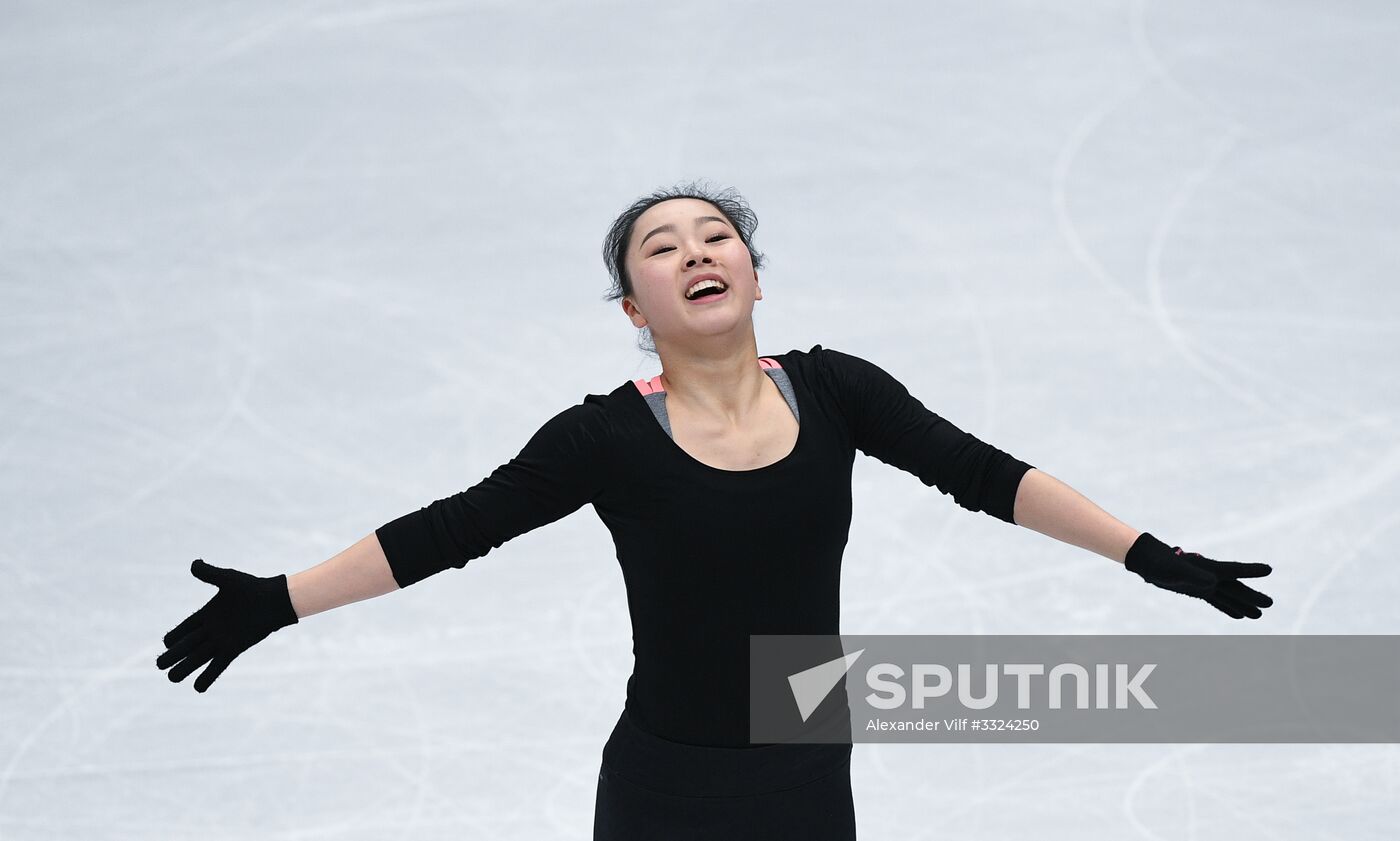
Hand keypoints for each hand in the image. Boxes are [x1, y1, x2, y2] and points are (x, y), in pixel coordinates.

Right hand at [157, 559, 298, 691]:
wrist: (276, 600)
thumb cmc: (253, 588)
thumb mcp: (227, 579)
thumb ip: (209, 573)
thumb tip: (194, 564)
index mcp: (208, 614)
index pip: (185, 628)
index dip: (174, 636)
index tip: (166, 643)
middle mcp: (213, 630)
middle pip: (187, 645)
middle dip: (173, 655)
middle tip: (160, 665)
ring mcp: (222, 640)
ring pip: (198, 658)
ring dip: (185, 668)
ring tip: (171, 678)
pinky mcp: (234, 648)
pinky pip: (217, 665)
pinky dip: (207, 676)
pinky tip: (197, 688)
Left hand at [1125, 532, 1273, 618]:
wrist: (1148, 562)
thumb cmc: (1160, 563)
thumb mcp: (1175, 571)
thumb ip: (1192, 575)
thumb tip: (1211, 583)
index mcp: (1208, 568)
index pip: (1234, 570)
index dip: (1250, 570)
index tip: (1268, 569)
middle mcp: (1211, 575)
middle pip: (1235, 587)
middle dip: (1252, 596)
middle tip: (1270, 604)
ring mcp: (1206, 583)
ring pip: (1229, 596)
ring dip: (1244, 605)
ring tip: (1259, 615)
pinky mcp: (1199, 590)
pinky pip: (1218, 600)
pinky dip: (1228, 608)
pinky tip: (1239, 616)